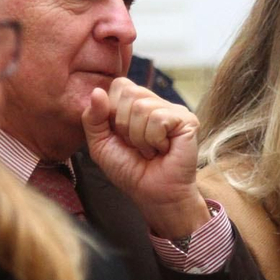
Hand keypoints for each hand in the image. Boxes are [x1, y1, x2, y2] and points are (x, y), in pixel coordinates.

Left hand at [82, 78, 209, 238]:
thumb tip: (96, 91)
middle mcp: (156, 102)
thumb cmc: (130, 170)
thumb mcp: (100, 145)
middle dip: (124, 126)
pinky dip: (153, 140)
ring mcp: (173, 110)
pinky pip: (158, 119)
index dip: (112, 112)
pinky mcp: (187, 120)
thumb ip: (92, 118)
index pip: (119, 86)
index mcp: (137, 103)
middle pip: (129, 92)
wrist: (153, 194)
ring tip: (149, 151)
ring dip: (139, 138)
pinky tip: (162, 150)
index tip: (121, 136)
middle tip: (136, 146)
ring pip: (142, 107)